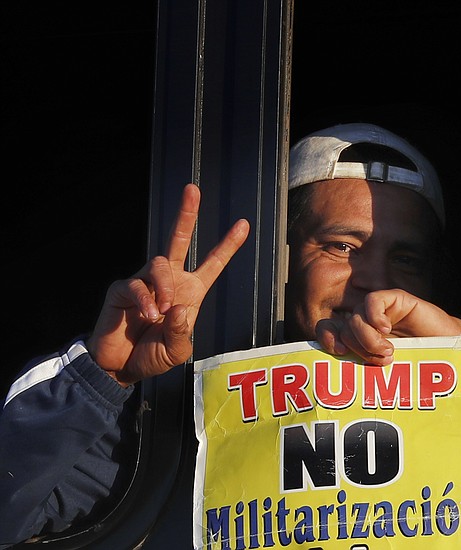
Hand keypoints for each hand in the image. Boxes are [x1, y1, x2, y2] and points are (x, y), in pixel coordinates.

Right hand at [86, 183, 249, 385]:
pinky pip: (136, 284)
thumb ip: (180, 331)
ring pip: (160, 263)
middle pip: (179, 240)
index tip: (244, 224)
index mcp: (190, 292)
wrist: (120, 368)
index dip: (227, 245)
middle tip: (193, 189)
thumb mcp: (177, 350)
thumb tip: (175, 307)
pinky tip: (148, 315)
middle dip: (187, 214)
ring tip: (159, 313)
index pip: (212, 263)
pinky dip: (145, 300)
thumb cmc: (151, 356)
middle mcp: (170, 281)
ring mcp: (145, 282)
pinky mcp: (123, 289)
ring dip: (164, 286)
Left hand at [314, 289, 460, 365]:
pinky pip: (373, 300)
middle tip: (382, 361)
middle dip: (358, 347)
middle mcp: (366, 323)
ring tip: (390, 352)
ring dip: (369, 338)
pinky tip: (387, 328)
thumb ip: (364, 369)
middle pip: (343, 327)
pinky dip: (375, 316)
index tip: (339, 352)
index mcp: (360, 339)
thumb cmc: (420, 366)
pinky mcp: (395, 299)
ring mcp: (380, 311)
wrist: (452, 351)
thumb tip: (336, 381)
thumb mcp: (386, 373)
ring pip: (356, 317)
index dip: (326, 338)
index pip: (329, 330)